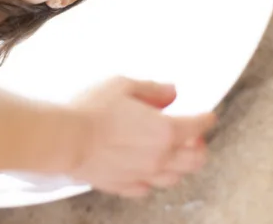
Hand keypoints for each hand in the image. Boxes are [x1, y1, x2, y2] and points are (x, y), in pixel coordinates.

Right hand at [68, 77, 215, 197]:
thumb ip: (152, 89)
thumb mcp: (123, 85)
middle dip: (199, 146)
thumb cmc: (91, 111)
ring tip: (172, 154)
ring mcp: (143, 175)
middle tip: (193, 137)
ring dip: (179, 165)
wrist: (65, 138)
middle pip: (195, 159)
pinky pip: (147, 187)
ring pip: (175, 177)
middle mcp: (160, 156)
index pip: (198, 126)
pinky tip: (146, 170)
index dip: (206, 119)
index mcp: (166, 130)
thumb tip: (170, 92)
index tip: (207, 116)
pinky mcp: (124, 186)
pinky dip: (152, 178)